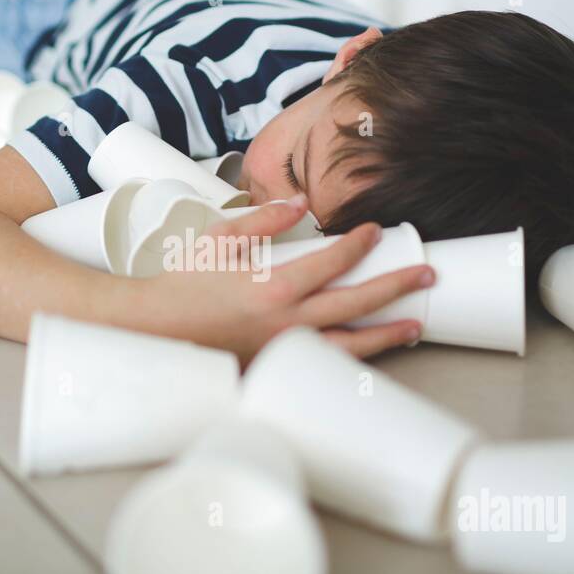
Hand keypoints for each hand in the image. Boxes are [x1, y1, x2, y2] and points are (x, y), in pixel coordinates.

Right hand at [145, 195, 434, 363]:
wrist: (149, 332)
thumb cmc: (179, 285)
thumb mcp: (218, 239)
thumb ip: (262, 219)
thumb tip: (299, 202)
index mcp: (272, 286)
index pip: (332, 261)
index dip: (360, 244)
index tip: (376, 231)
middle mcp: (285, 322)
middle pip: (355, 304)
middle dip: (395, 288)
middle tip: (424, 275)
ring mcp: (281, 352)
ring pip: (348, 345)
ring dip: (385, 335)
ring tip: (413, 326)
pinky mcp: (274, 371)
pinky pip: (322, 366)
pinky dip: (351, 360)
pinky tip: (367, 354)